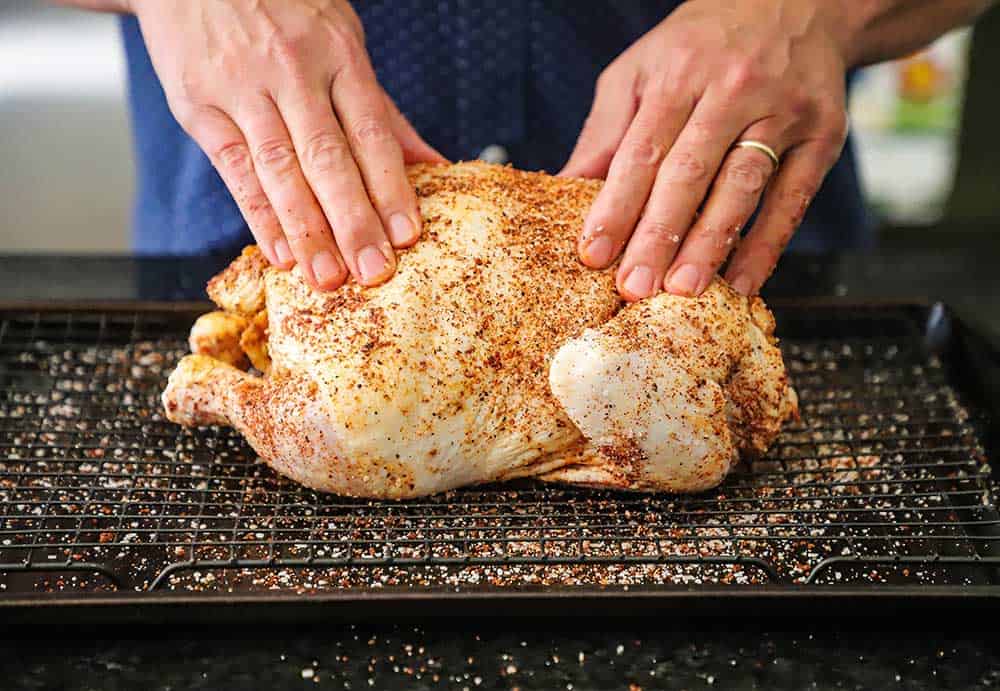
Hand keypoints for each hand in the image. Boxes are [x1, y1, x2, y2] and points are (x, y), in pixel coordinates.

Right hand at [130, 0, 444, 289]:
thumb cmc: (282, 9)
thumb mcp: (341, 41)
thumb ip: (381, 110)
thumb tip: (434, 165)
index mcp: (337, 54)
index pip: (370, 132)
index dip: (389, 187)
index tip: (407, 235)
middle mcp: (290, 70)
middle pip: (328, 158)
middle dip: (354, 221)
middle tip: (373, 271)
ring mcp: (242, 88)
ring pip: (280, 170)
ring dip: (306, 231)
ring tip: (328, 277)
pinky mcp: (199, 106)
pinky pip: (234, 168)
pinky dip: (258, 215)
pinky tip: (280, 251)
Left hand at [561, 0, 850, 299]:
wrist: (796, 2)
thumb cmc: (701, 45)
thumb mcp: (641, 69)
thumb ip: (606, 129)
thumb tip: (564, 185)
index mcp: (679, 74)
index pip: (641, 152)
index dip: (616, 206)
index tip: (594, 253)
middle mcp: (733, 90)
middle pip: (689, 173)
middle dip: (658, 236)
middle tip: (635, 286)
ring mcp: (782, 113)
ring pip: (742, 186)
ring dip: (711, 244)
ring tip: (683, 289)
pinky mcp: (822, 136)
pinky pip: (793, 199)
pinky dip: (767, 246)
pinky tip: (742, 283)